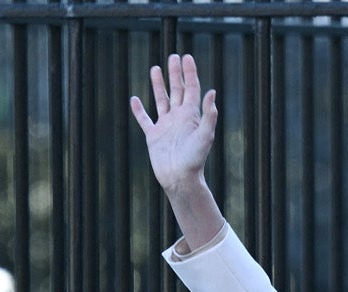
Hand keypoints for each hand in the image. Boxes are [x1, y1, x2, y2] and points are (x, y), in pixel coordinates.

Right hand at [130, 53, 218, 197]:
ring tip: (156, 68)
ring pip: (161, 100)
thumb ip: (209, 115)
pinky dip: (139, 110)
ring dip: (159, 85)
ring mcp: (166, 126)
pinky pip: (145, 120)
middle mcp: (179, 118)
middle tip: (174, 56)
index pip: (192, 89)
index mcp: (191, 116)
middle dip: (176, 74)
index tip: (187, 57)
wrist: (180, 179)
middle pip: (177, 90)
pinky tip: (135, 99)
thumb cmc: (195, 160)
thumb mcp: (205, 136)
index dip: (190, 73)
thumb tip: (212, 92)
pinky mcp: (153, 136)